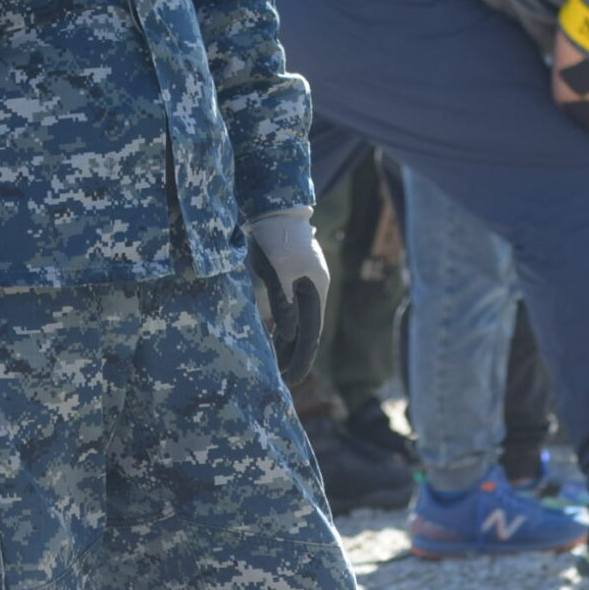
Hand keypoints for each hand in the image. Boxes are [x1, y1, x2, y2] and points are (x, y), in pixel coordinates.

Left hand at [245, 208, 328, 383]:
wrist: (274, 207)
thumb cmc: (275, 237)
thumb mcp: (277, 269)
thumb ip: (282, 301)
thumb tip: (289, 334)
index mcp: (316, 289)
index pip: (312, 332)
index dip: (303, 358)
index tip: (293, 381)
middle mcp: (313, 290)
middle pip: (307, 331)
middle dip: (295, 356)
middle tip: (282, 382)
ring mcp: (302, 285)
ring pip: (297, 322)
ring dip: (287, 345)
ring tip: (276, 368)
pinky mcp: (290, 279)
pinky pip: (289, 311)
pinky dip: (282, 328)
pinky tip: (272, 341)